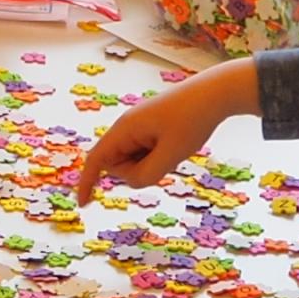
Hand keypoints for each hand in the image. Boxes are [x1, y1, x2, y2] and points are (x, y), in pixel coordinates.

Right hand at [76, 64, 251, 198]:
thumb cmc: (192, 120)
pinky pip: (145, 152)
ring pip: (134, 159)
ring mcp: (139, 126)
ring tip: (175, 147)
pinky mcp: (151, 127)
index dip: (87, 182)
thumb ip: (147, 174)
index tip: (84, 205)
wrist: (215, 93)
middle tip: (166, 158)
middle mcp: (126, 126)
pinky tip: (176, 144)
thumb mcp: (171, 155)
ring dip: (151, 164)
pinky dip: (157, 156)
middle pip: (118, 163)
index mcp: (125, 129)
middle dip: (137, 171)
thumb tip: (132, 182)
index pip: (96, 160)